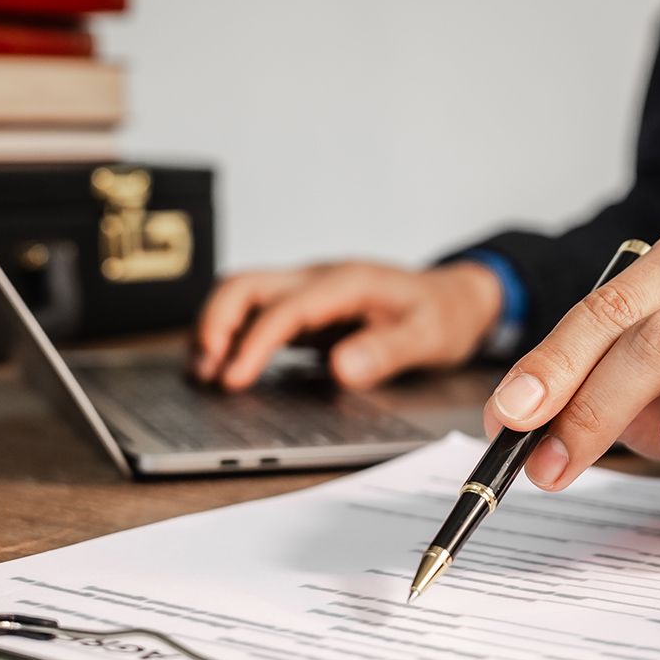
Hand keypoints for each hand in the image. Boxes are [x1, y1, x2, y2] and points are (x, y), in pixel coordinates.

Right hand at [193, 260, 501, 390]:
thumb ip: (385, 352)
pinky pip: (256, 313)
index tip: (233, 380)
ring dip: (215, 328)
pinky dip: (232, 335)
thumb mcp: (428, 337)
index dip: (253, 342)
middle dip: (215, 324)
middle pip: (245, 285)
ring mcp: (308, 292)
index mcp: (346, 283)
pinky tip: (224, 368)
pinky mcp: (304, 309)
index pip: (284, 308)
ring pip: (243, 295)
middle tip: (205, 373)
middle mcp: (318, 279)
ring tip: (204, 374)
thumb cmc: (442, 315)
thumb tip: (340, 369)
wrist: (455, 298)